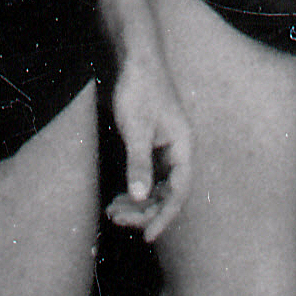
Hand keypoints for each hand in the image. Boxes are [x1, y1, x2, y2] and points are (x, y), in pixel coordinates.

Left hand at [105, 53, 189, 239]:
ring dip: (138, 202)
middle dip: (144, 210)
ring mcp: (166, 148)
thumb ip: (138, 164)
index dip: (164, 216)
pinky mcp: (152, 144)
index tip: (147, 236)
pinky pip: (148, 176)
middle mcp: (179, 151)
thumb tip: (140, 197)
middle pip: (167, 192)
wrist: (136, 60)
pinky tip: (118, 197)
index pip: (178, 191)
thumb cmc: (139, 90)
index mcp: (184, 147)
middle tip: (116, 220)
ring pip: (157, 186)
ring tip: (112, 212)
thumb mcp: (136, 129)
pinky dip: (134, 189)